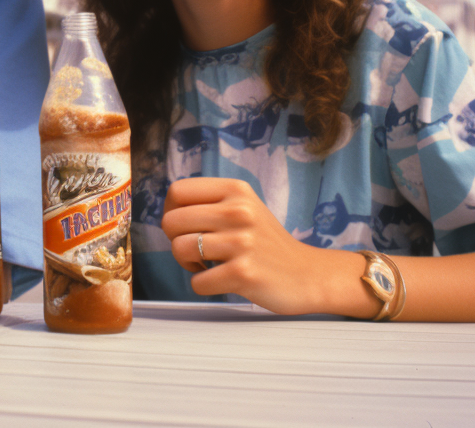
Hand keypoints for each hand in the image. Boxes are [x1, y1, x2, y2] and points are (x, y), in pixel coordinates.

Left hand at [161, 177, 333, 314]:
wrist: (307, 275)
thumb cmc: (265, 242)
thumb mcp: (243, 206)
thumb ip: (209, 202)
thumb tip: (167, 209)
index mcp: (235, 190)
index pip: (177, 191)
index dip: (170, 210)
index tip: (184, 226)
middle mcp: (239, 211)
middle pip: (171, 221)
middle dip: (176, 240)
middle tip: (196, 250)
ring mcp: (242, 242)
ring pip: (179, 249)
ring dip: (187, 264)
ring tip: (207, 265)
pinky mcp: (244, 274)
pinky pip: (197, 282)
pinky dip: (202, 285)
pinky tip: (221, 280)